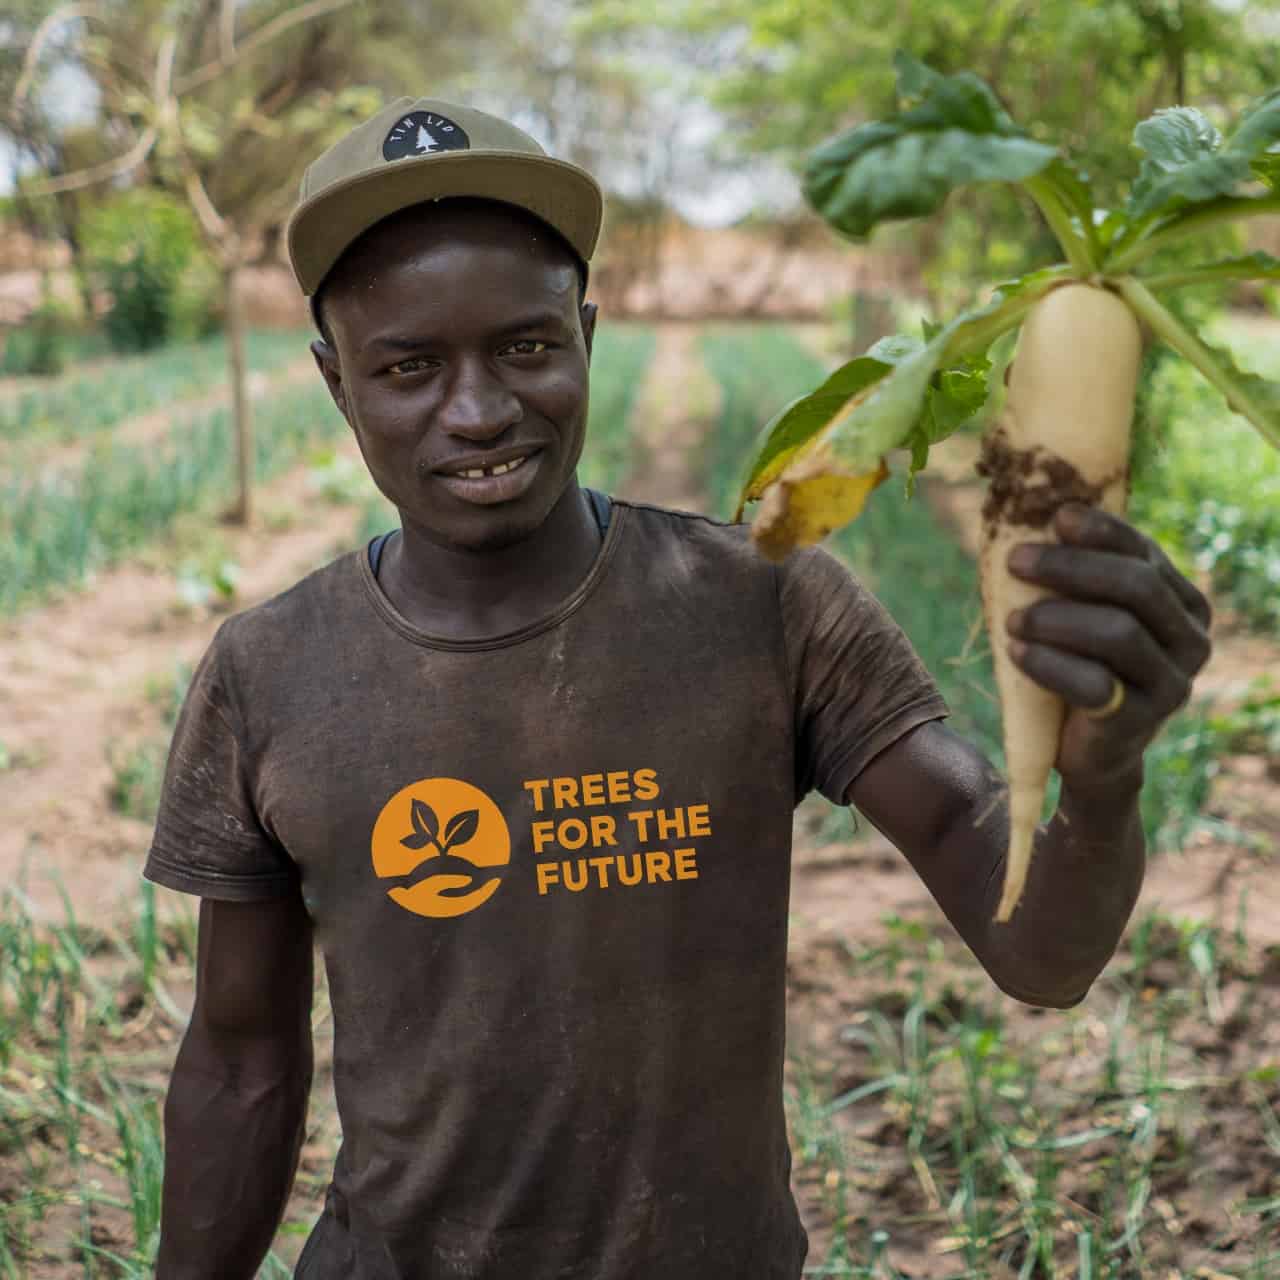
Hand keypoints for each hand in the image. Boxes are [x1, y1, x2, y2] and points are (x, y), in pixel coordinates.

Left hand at [1004, 502, 1212, 790]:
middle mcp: (1189, 640)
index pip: (1144, 554)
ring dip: (1054, 618)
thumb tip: (1029, 517)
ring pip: (1117, 633)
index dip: (1102, 532)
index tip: (1056, 517)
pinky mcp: (1139, 721)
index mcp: (1181, 603)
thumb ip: (1076, 576)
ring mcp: (1171, 683)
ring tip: (1011, 619)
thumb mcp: (1084, 615)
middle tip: (1015, 561)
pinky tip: (1016, 651)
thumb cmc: (1080, 665)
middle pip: (1135, 587)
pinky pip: (1093, 684)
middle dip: (1070, 567)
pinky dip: (1048, 663)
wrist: (1090, 750)